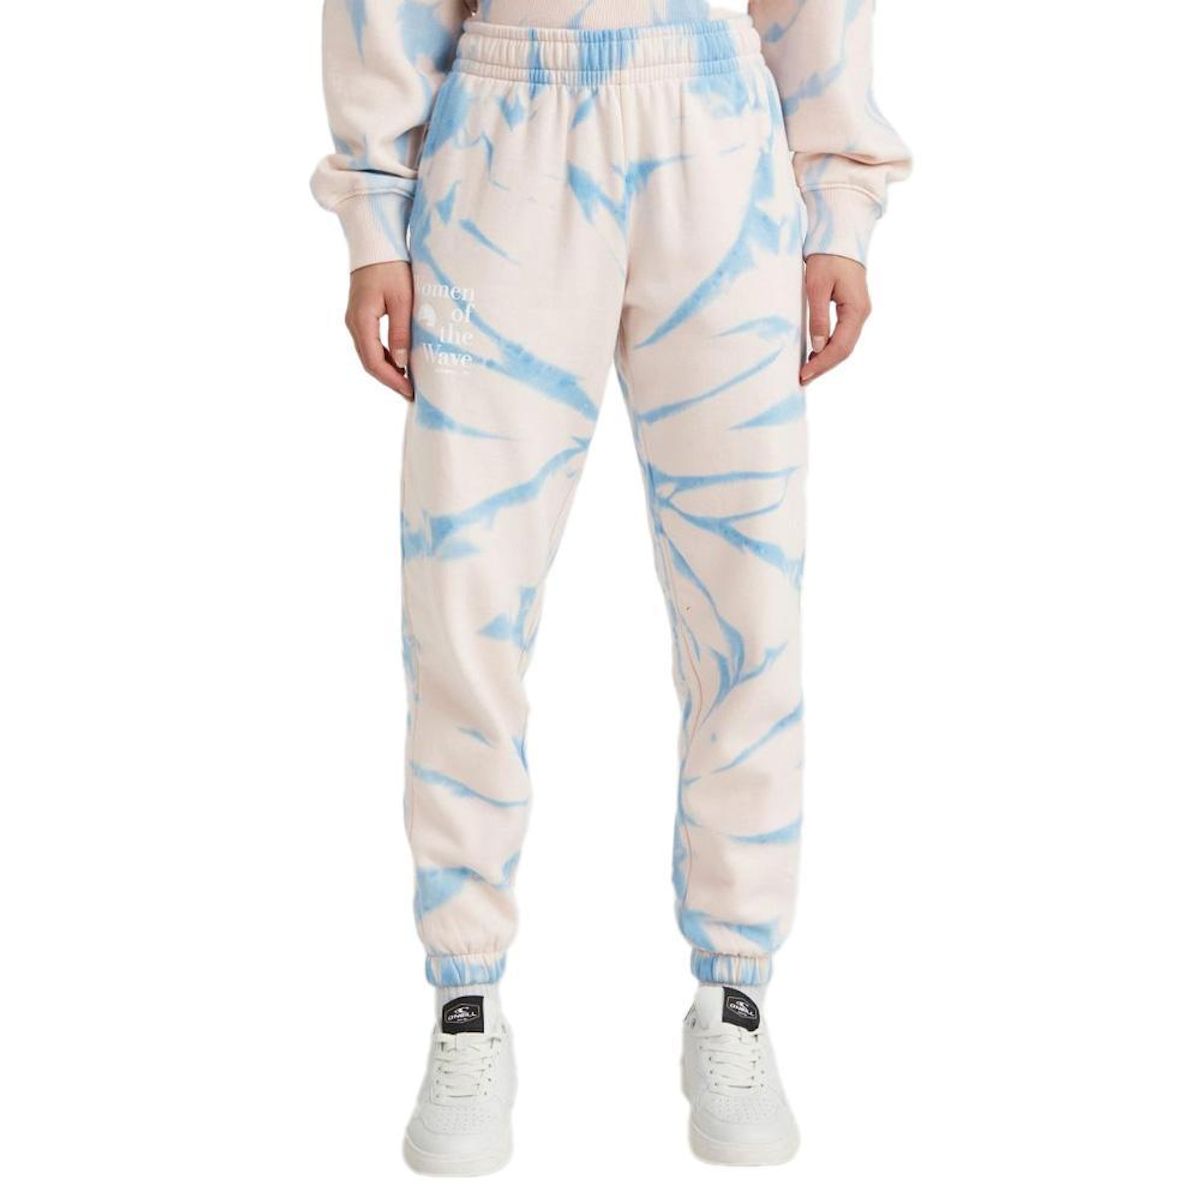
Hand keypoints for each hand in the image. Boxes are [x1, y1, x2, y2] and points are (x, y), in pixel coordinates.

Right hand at [345, 261, 414, 398]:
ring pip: (369, 355)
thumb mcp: (402, 300)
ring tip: (408, 382)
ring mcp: (354, 321)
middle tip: (411, 393)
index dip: (392, 380)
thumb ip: (401, 332)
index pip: (373, 361)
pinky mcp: (360, 317)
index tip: (410, 391)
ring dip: (387, 371)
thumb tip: (402, 364)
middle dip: (390, 380)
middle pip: (369, 362)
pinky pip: (370, 344)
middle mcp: (353, 324)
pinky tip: (400, 364)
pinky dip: (384, 358)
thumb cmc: (391, 267)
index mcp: (361, 321)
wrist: (376, 243)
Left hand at [800, 254, 871, 385]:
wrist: (840, 236)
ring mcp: (858, 312)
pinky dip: (829, 348)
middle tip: (802, 379)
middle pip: (844, 350)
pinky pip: (842, 335)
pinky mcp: (852, 309)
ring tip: (807, 372)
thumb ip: (818, 318)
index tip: (804, 374)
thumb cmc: (828, 257)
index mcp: (856, 310)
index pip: (840, 347)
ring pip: (844, 345)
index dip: (822, 363)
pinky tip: (814, 354)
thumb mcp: (817, 287)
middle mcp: (862, 314)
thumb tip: (817, 347)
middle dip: (823, 366)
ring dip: (826, 359)